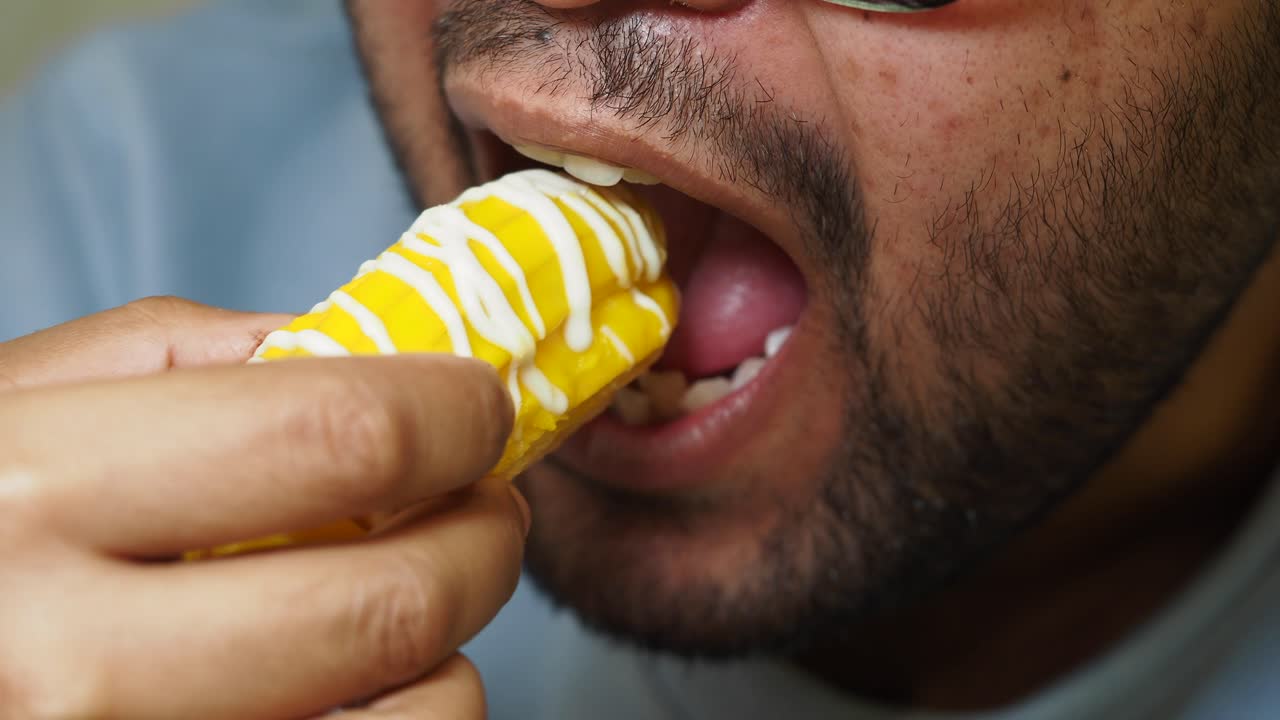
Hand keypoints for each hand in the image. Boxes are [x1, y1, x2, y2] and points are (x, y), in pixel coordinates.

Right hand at [0, 297, 524, 718]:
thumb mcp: (3, 413)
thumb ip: (175, 361)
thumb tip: (367, 351)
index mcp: (26, 495)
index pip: (337, 434)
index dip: (452, 412)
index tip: (477, 407)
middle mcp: (69, 663)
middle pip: (396, 595)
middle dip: (483, 535)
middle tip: (483, 507)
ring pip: (422, 714)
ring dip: (445, 647)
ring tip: (397, 609)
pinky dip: (402, 717)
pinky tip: (346, 686)